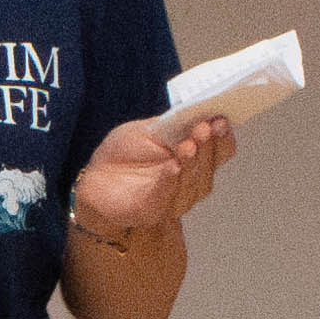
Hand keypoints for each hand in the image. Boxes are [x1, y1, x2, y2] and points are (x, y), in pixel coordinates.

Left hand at [73, 111, 228, 246]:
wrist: (96, 180)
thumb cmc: (125, 154)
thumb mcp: (150, 130)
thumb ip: (175, 123)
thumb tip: (197, 109)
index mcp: (195, 158)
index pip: (220, 150)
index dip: (223, 137)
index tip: (221, 120)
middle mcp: (190, 180)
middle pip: (209, 166)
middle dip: (209, 146)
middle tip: (205, 128)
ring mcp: (174, 198)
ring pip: (192, 182)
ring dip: (193, 162)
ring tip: (189, 144)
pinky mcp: (153, 209)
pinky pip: (165, 194)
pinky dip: (171, 180)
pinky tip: (173, 167)